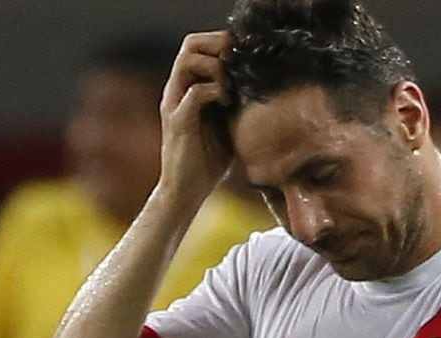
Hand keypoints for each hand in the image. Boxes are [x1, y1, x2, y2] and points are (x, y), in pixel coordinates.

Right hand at [159, 31, 234, 201]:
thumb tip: (265, 86)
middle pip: (191, 44)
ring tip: (231, 87)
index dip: (221, 43)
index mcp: (188, 87)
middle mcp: (177, 90)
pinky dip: (215, 92)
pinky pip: (195, 93)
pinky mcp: (178, 122)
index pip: (198, 45)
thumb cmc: (209, 160)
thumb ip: (236, 102)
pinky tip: (228, 105)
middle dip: (218, 48)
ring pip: (188, 61)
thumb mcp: (228, 124)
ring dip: (215, 68)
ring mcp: (175, 104)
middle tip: (237, 67)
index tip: (243, 59)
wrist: (187, 191)